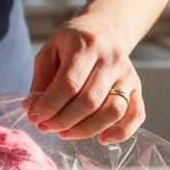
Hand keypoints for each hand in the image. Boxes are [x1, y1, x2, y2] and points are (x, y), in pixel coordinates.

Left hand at [24, 12, 144, 143]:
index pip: (69, 83)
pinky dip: (121, 132)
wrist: (105, 30)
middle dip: (64, 120)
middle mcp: (111, 59)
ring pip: (113, 111)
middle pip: (90, 100)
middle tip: (46, 127)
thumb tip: (31, 110)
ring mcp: (128, 75)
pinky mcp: (137, 88)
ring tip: (65, 133)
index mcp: (86, 46)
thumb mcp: (49, 52)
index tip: (35, 117)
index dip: (50, 105)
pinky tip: (102, 140)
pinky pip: (136, 115)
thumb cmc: (71, 44)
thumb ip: (40, 81)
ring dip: (86, 130)